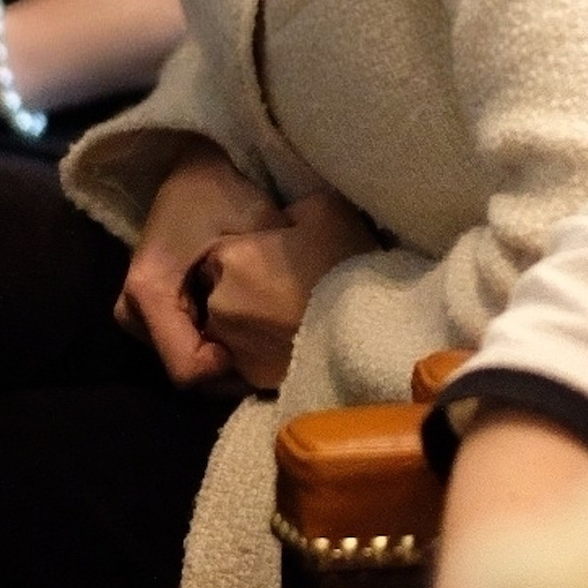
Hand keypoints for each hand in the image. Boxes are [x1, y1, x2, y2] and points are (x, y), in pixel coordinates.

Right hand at [117, 148, 282, 384]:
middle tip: (265, 341)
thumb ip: (268, 274)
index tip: (257, 343)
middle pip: (184, 370)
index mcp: (149, 291)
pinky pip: (180, 347)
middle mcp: (130, 310)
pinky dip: (210, 343)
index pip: (187, 370)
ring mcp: (132, 315)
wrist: (193, 170)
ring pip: (183, 362)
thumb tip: (297, 319)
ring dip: (221, 354)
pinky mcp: (141, 314)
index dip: (228, 369)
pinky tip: (237, 323)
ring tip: (254, 329)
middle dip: (228, 365)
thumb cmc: (224, 194)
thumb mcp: (254, 232)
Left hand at [200, 189, 374, 388]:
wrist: (368, 331)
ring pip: (236, 328)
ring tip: (294, 319)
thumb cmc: (342, 263)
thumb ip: (290, 213)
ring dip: (255, 323)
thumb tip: (286, 223)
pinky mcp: (255, 378)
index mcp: (228, 259)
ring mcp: (234, 346)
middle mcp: (219, 305)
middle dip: (248, 290)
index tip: (280, 257)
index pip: (224, 252)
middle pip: (225, 292)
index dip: (252, 253)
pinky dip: (269, 351)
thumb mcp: (323, 208)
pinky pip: (255, 357)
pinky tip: (300, 343)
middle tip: (289, 288)